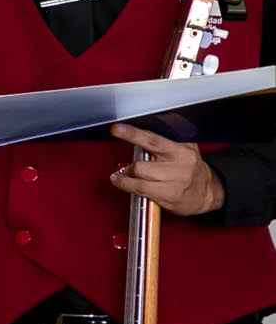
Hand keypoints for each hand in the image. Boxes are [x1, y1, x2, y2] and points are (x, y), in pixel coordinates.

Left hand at [109, 124, 224, 215]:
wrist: (207, 192)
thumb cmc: (189, 169)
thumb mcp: (183, 149)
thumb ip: (164, 141)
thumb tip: (137, 134)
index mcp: (183, 147)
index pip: (153, 139)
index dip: (132, 134)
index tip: (117, 129)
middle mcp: (181, 162)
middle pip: (142, 162)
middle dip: (130, 164)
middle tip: (126, 166)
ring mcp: (176, 179)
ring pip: (139, 175)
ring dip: (125, 176)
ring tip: (121, 176)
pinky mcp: (170, 194)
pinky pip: (140, 188)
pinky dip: (127, 185)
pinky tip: (123, 182)